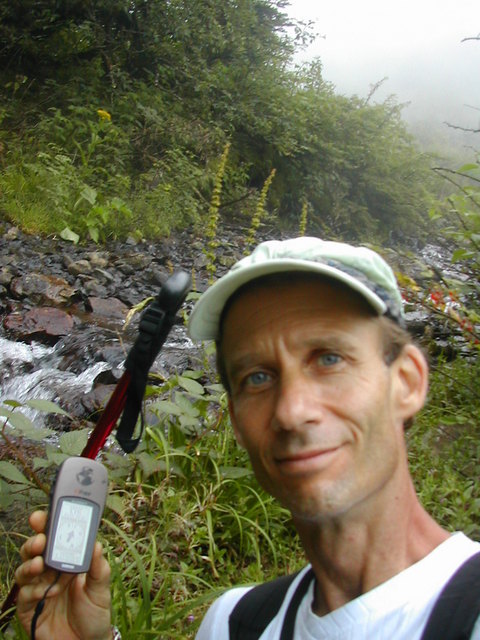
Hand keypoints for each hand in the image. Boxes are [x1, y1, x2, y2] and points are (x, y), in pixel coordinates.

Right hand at [15, 510, 111, 639]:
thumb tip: (96, 543)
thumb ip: (98, 567)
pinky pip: (24, 594)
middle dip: (35, 540)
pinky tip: (44, 589)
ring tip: (39, 561)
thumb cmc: (94, 614)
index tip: (44, 515)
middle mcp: (49, 572)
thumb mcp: (101, 589)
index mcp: (66, 561)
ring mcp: (38, 589)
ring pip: (25, 569)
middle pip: (35, 550)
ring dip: (30, 563)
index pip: (54, 538)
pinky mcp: (30, 608)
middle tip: (40, 539)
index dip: (47, 525)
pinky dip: (32, 589)